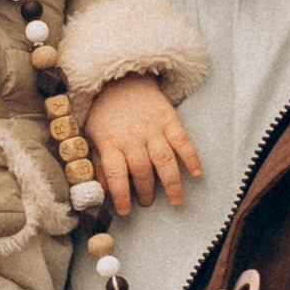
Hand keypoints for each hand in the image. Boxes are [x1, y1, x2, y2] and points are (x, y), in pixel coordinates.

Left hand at [83, 75, 202, 216]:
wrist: (122, 78)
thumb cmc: (105, 112)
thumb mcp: (92, 135)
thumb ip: (98, 162)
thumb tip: (102, 189)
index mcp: (110, 141)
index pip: (116, 174)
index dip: (121, 195)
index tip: (125, 211)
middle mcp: (133, 137)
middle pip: (142, 170)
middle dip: (145, 191)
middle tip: (147, 203)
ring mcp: (153, 128)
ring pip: (164, 159)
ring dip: (171, 183)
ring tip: (176, 201)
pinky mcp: (169, 120)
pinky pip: (183, 141)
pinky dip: (191, 158)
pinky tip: (197, 174)